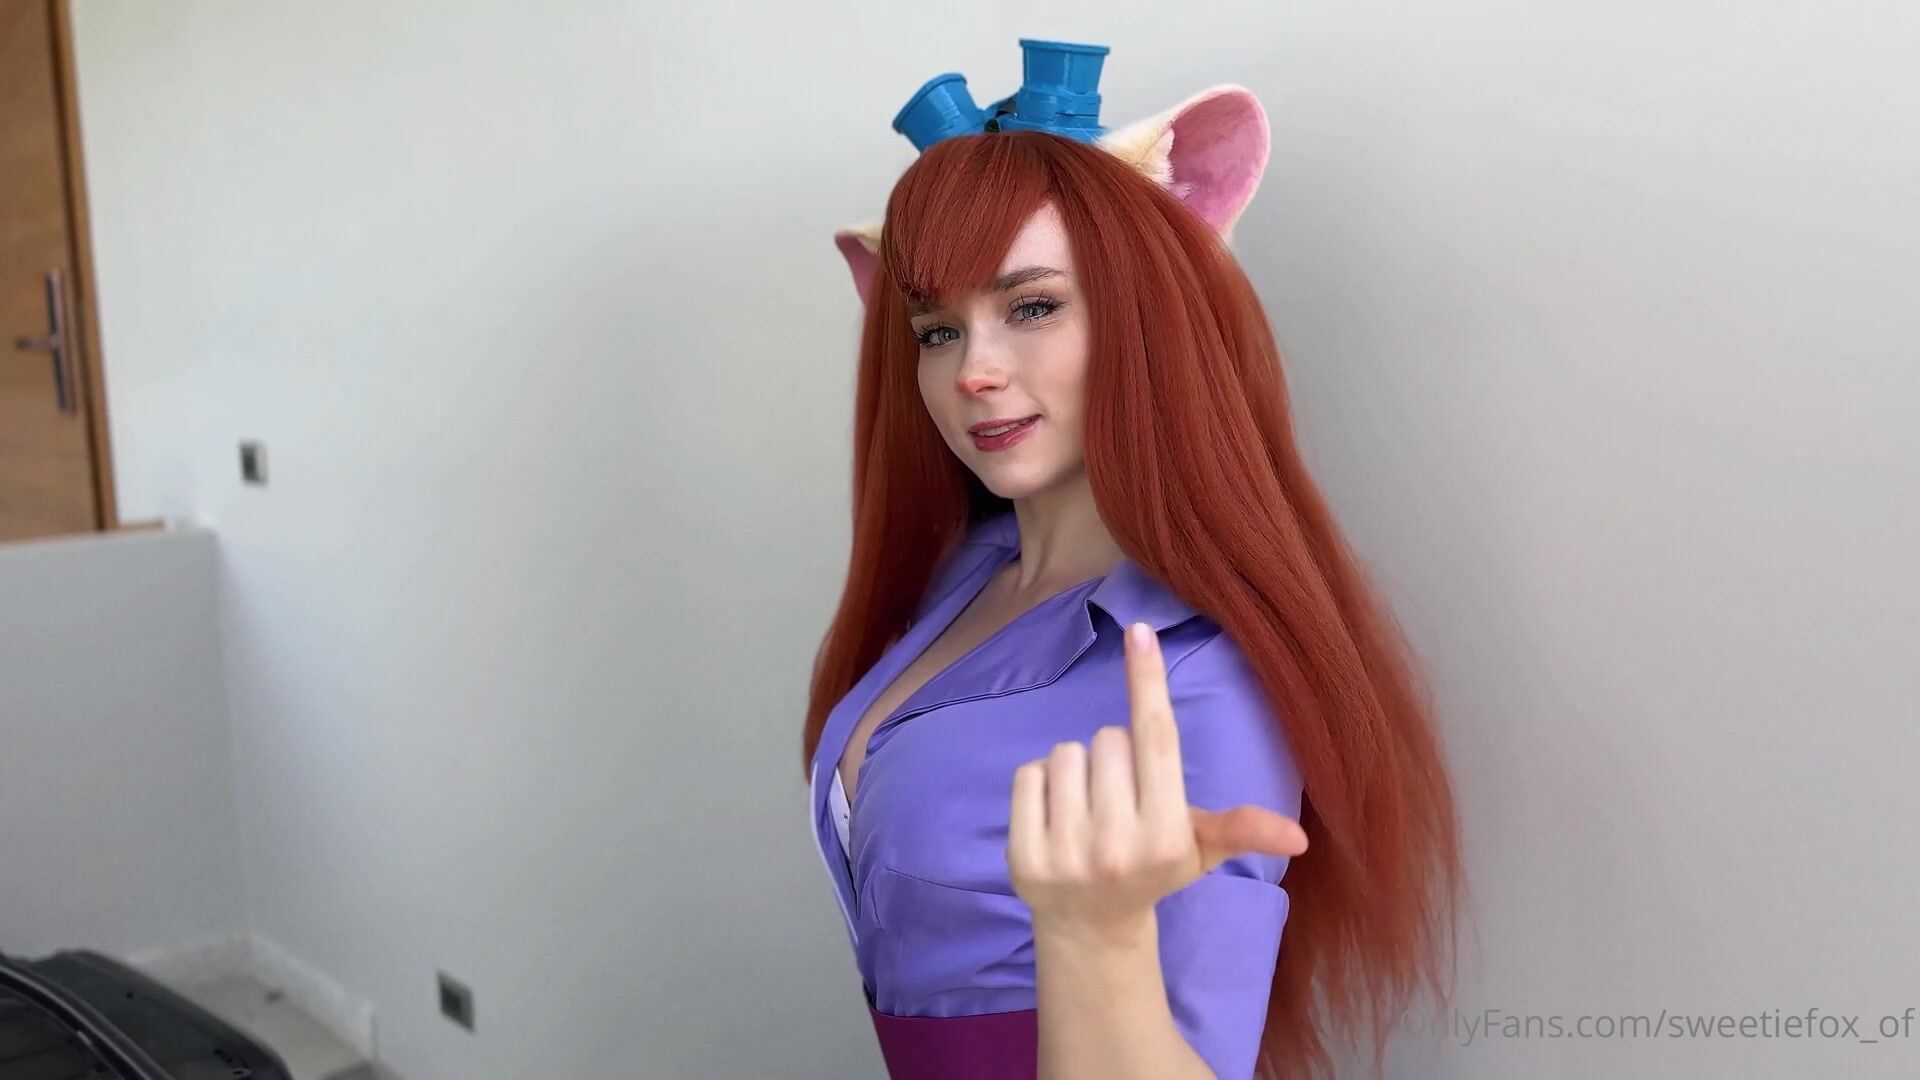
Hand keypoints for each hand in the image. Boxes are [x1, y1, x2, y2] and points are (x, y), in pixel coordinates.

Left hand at [1006, 622, 1307, 935]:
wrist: (1091, 928)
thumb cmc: (1151, 870)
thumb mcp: (1199, 849)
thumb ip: (1240, 829)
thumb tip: (1300, 836)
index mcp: (1167, 834)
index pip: (1157, 738)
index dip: (1148, 680)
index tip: (1139, 630)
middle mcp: (1118, 843)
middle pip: (1110, 738)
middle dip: (1116, 756)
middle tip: (1120, 798)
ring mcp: (1067, 851)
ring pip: (1067, 751)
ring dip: (1077, 768)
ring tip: (1088, 806)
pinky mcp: (1024, 856)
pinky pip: (1029, 774)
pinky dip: (1039, 785)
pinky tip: (1055, 817)